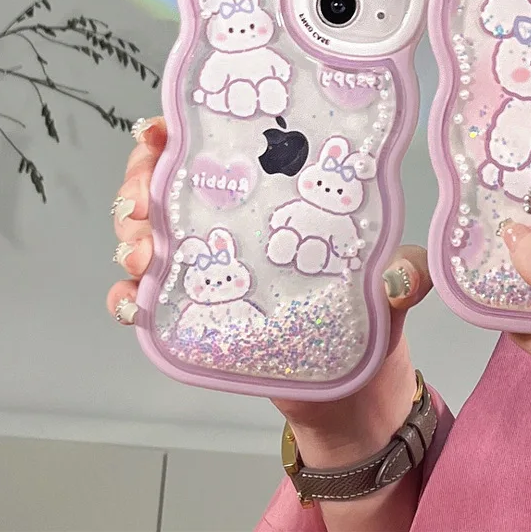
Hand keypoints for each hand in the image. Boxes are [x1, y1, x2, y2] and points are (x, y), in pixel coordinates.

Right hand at [108, 120, 431, 529]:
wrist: (350, 395)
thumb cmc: (369, 322)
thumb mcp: (392, 285)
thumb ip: (405, 275)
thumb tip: (399, 277)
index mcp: (272, 202)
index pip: (215, 154)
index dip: (176, 138)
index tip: (159, 136)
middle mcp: (232, 229)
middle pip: (164, 189)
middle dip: (140, 187)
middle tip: (146, 207)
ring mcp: (209, 273)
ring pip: (145, 237)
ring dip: (130, 238)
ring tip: (144, 255)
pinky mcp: (195, 318)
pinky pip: (145, 301)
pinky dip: (125, 298)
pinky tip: (133, 303)